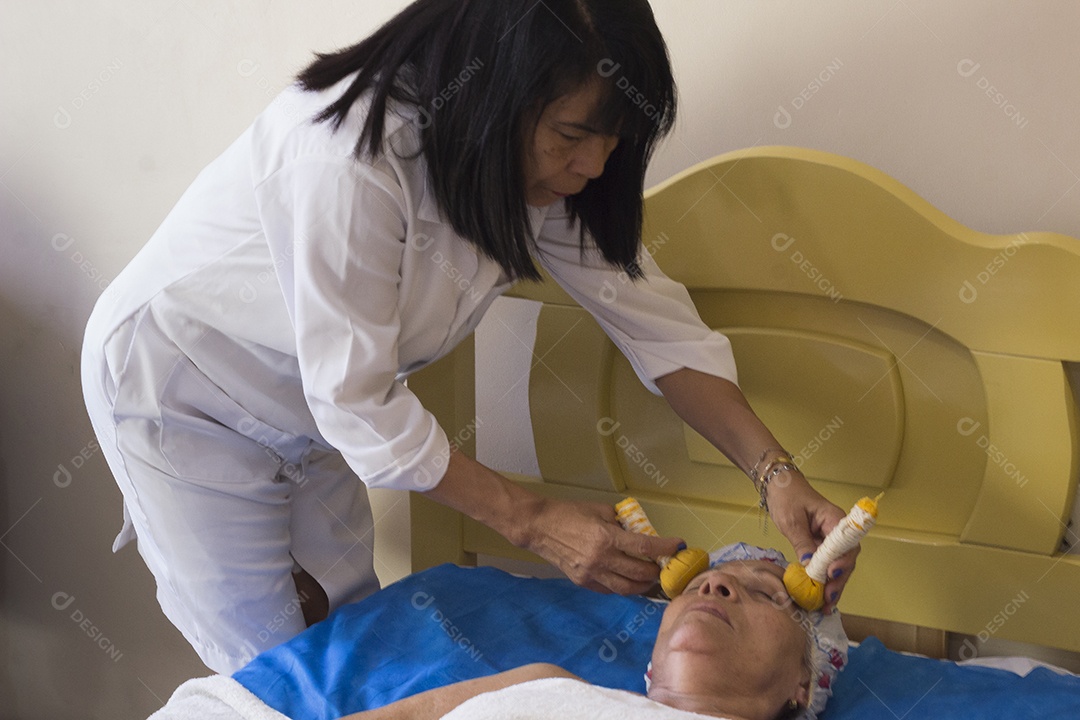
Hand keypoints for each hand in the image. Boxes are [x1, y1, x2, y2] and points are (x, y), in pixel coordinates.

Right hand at [520, 497, 684, 594]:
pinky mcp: (583, 582)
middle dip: (656, 571)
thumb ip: (621, 522)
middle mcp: (601, 559)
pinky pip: (609, 590)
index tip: (678, 545)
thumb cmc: (569, 513)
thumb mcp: (600, 510)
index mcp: (606, 537)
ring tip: (649, 579)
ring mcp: (591, 574)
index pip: (644, 547)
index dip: (665, 548)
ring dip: (643, 585)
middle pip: (639, 573)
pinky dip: (623, 587)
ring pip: (627, 588)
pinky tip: (628, 581)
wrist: (539, 527)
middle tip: (663, 565)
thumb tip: (638, 531)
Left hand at [766, 470, 856, 612]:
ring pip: (837, 565)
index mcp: (835, 519)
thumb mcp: (791, 520)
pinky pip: (826, 564)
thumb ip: (801, 542)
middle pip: (845, 559)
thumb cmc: (786, 496)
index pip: (846, 544)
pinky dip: (823, 580)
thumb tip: (810, 566)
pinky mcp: (821, 546)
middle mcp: (837, 531)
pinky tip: (820, 597)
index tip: (831, 575)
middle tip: (828, 600)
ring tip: (825, 606)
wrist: (778, 485)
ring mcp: (830, 539)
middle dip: (838, 581)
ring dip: (833, 585)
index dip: (842, 562)